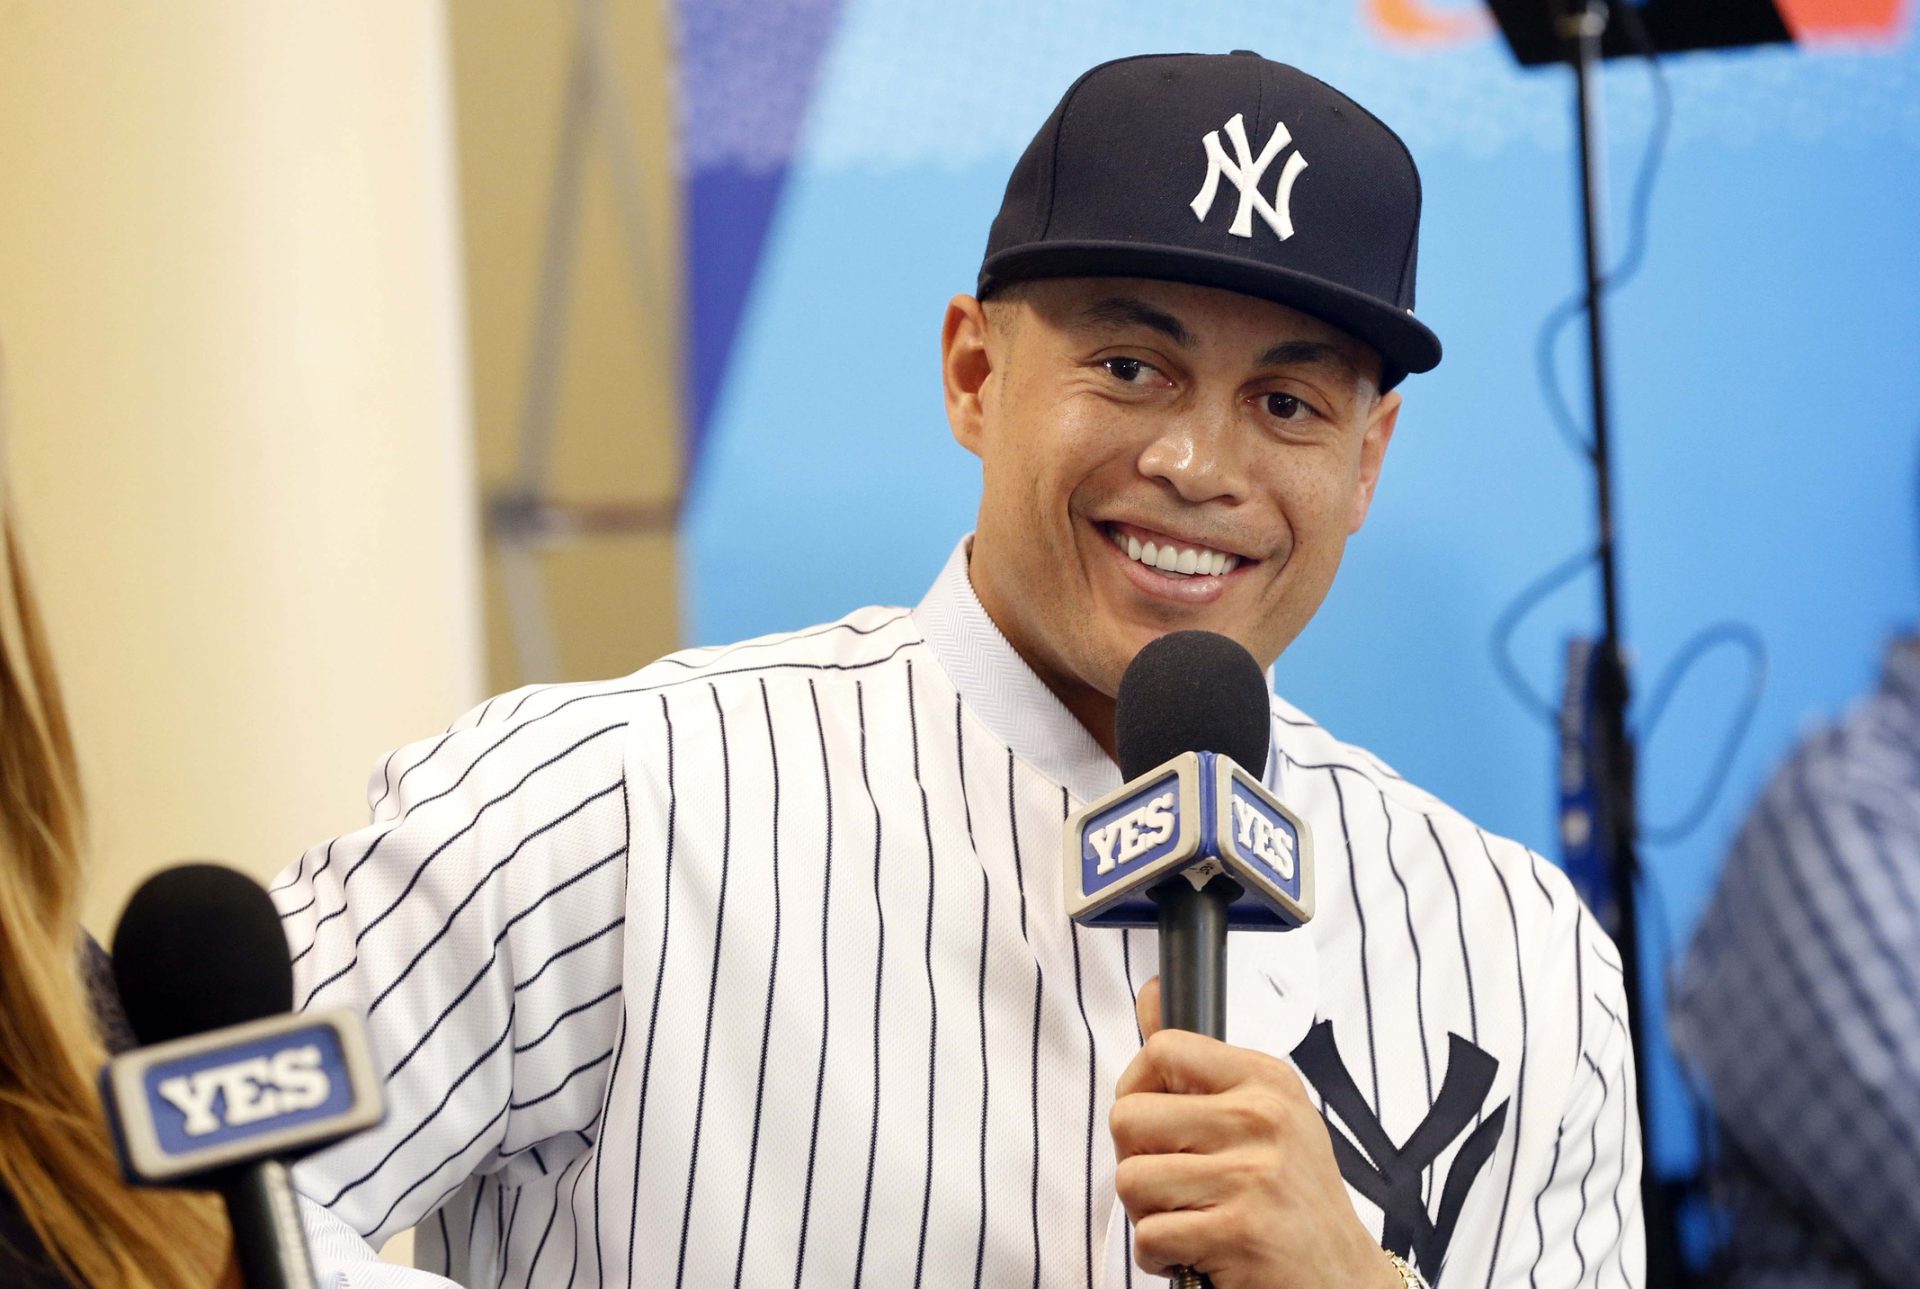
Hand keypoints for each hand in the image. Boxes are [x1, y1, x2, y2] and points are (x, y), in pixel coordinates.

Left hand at [1110, 977, 1400, 1288]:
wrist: (1343, 1278)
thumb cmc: (1295, 1197)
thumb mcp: (1266, 1113)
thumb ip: (1200, 1063)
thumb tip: (1152, 994)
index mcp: (1266, 1079)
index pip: (1162, 1049)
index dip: (1137, 1088)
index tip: (1157, 1121)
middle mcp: (1262, 1118)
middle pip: (1128, 1117)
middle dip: (1135, 1158)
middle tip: (1172, 1181)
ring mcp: (1251, 1175)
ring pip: (1130, 1180)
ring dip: (1146, 1212)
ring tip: (1187, 1217)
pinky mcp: (1239, 1232)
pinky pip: (1149, 1237)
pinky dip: (1159, 1257)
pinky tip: (1194, 1252)